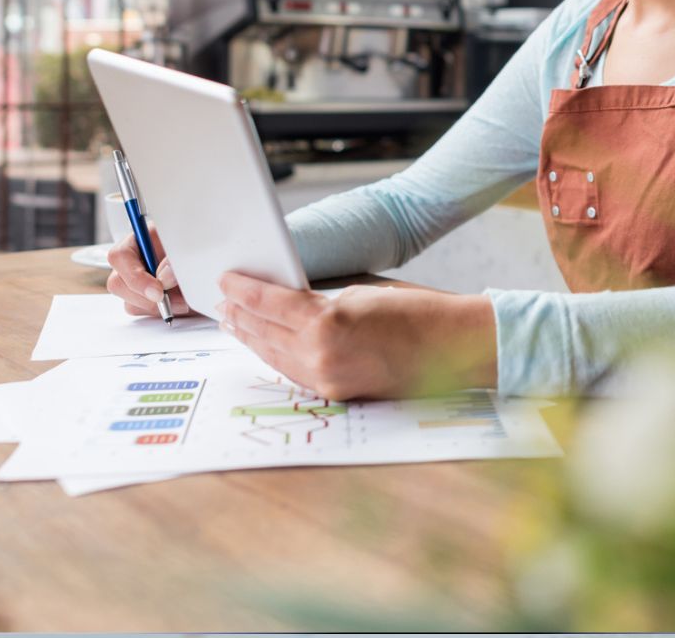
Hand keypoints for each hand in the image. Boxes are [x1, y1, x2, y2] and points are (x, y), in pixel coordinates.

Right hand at [105, 222, 189, 316]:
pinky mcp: (142, 300)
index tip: (158, 292)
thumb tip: (164, 277)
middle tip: (175, 301)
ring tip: (183, 300)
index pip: (120, 256)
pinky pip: (142, 312)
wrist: (207, 263)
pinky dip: (161, 312)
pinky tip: (179, 304)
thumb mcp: (187, 246)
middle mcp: (132, 262)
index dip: (135, 276)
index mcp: (138, 241)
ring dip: (157, 307)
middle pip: (118, 284)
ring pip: (130, 303)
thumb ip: (174, 259)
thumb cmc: (195, 247)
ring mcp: (135, 283)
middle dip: (146, 298)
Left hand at [215, 272, 496, 399]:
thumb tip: (287, 300)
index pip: (270, 303)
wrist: (453, 347)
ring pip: (275, 357)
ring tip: (234, 324)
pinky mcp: (337, 393)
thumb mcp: (361, 291)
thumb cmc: (416, 310)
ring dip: (252, 339)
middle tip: (221, 302)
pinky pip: (295, 373)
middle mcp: (321, 355)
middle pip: (265, 333)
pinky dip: (276, 357)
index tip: (226, 280)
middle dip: (241, 316)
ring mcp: (328, 379)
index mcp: (326, 322)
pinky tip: (267, 346)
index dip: (244, 290)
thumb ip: (320, 299)